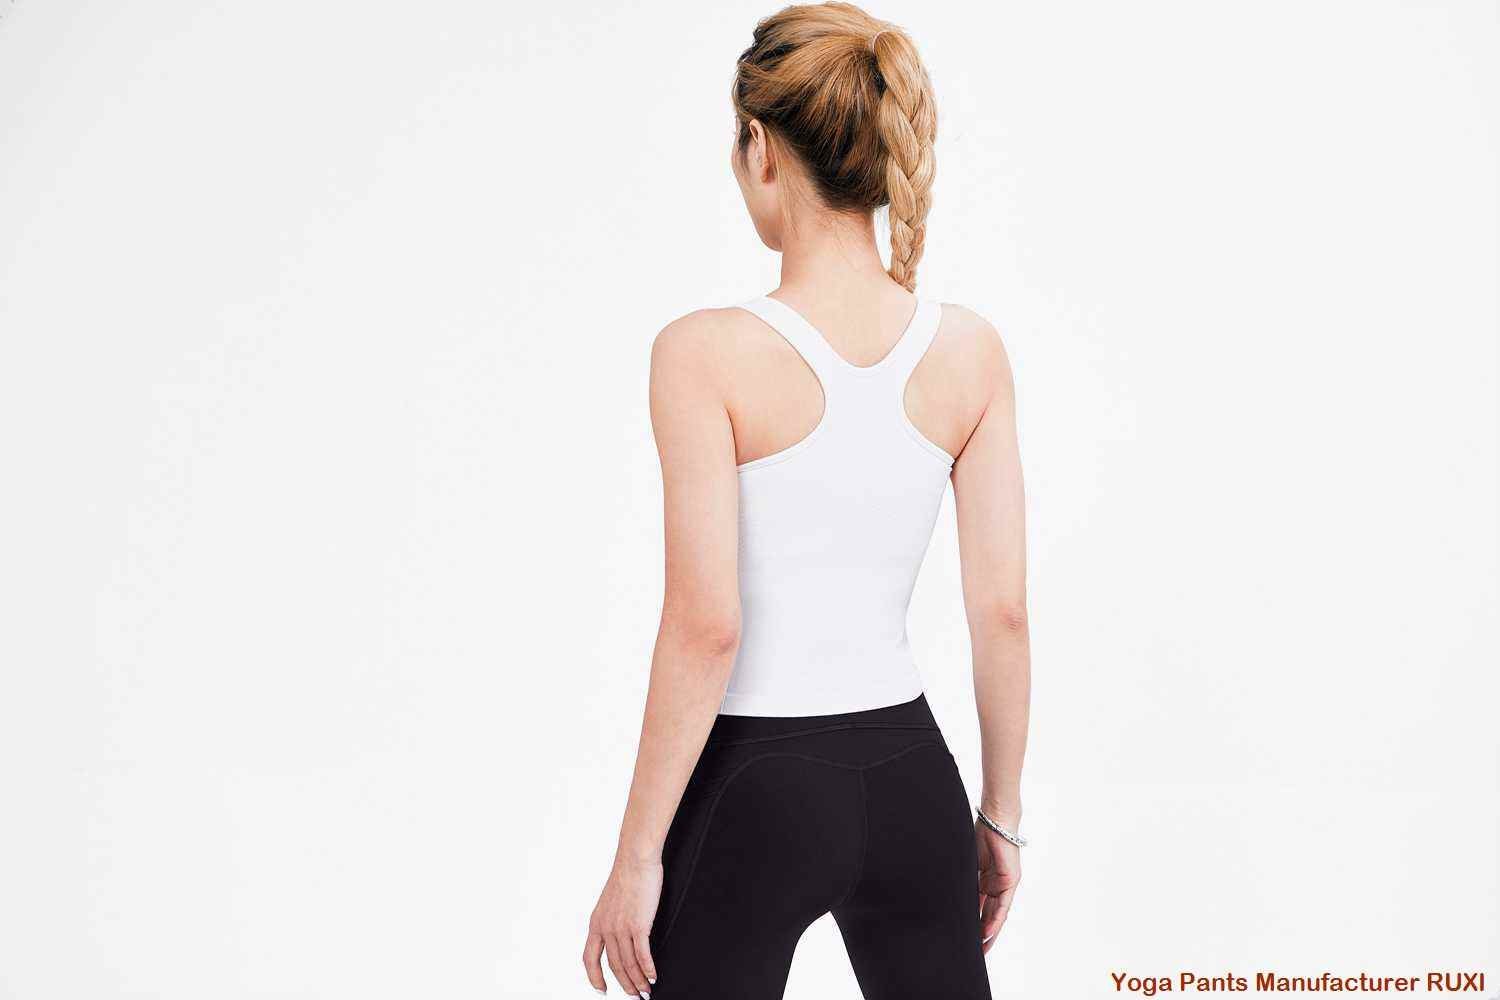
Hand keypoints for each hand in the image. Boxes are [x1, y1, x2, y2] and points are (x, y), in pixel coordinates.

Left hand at [583, 856, 662, 996]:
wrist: (635, 860)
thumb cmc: (627, 875)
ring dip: (638, 981)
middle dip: (625, 985)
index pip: (589, 959)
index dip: (594, 977)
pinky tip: (653, 976)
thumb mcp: (611, 901)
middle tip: (634, 995)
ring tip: (646, 991)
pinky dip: (648, 969)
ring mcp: (621, 928)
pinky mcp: (638, 925)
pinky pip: (642, 955)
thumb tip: (622, 932)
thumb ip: (613, 918)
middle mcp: (606, 928)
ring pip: (628, 964)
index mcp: (596, 923)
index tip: (602, 990)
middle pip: (614, 966)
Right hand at [975, 819, 1020, 952]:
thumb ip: (963, 881)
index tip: (966, 937)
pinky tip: (988, 932)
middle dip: (981, 933)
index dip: (973, 922)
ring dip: (989, 931)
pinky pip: (1002, 905)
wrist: (993, 818)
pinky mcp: (1011, 880)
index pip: (978, 906)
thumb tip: (947, 895)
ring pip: (996, 913)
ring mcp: (1004, 883)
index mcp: (984, 879)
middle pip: (988, 914)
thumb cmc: (979, 834)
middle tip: (975, 951)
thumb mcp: (967, 864)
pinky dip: (995, 919)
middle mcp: (996, 884)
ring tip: (982, 948)